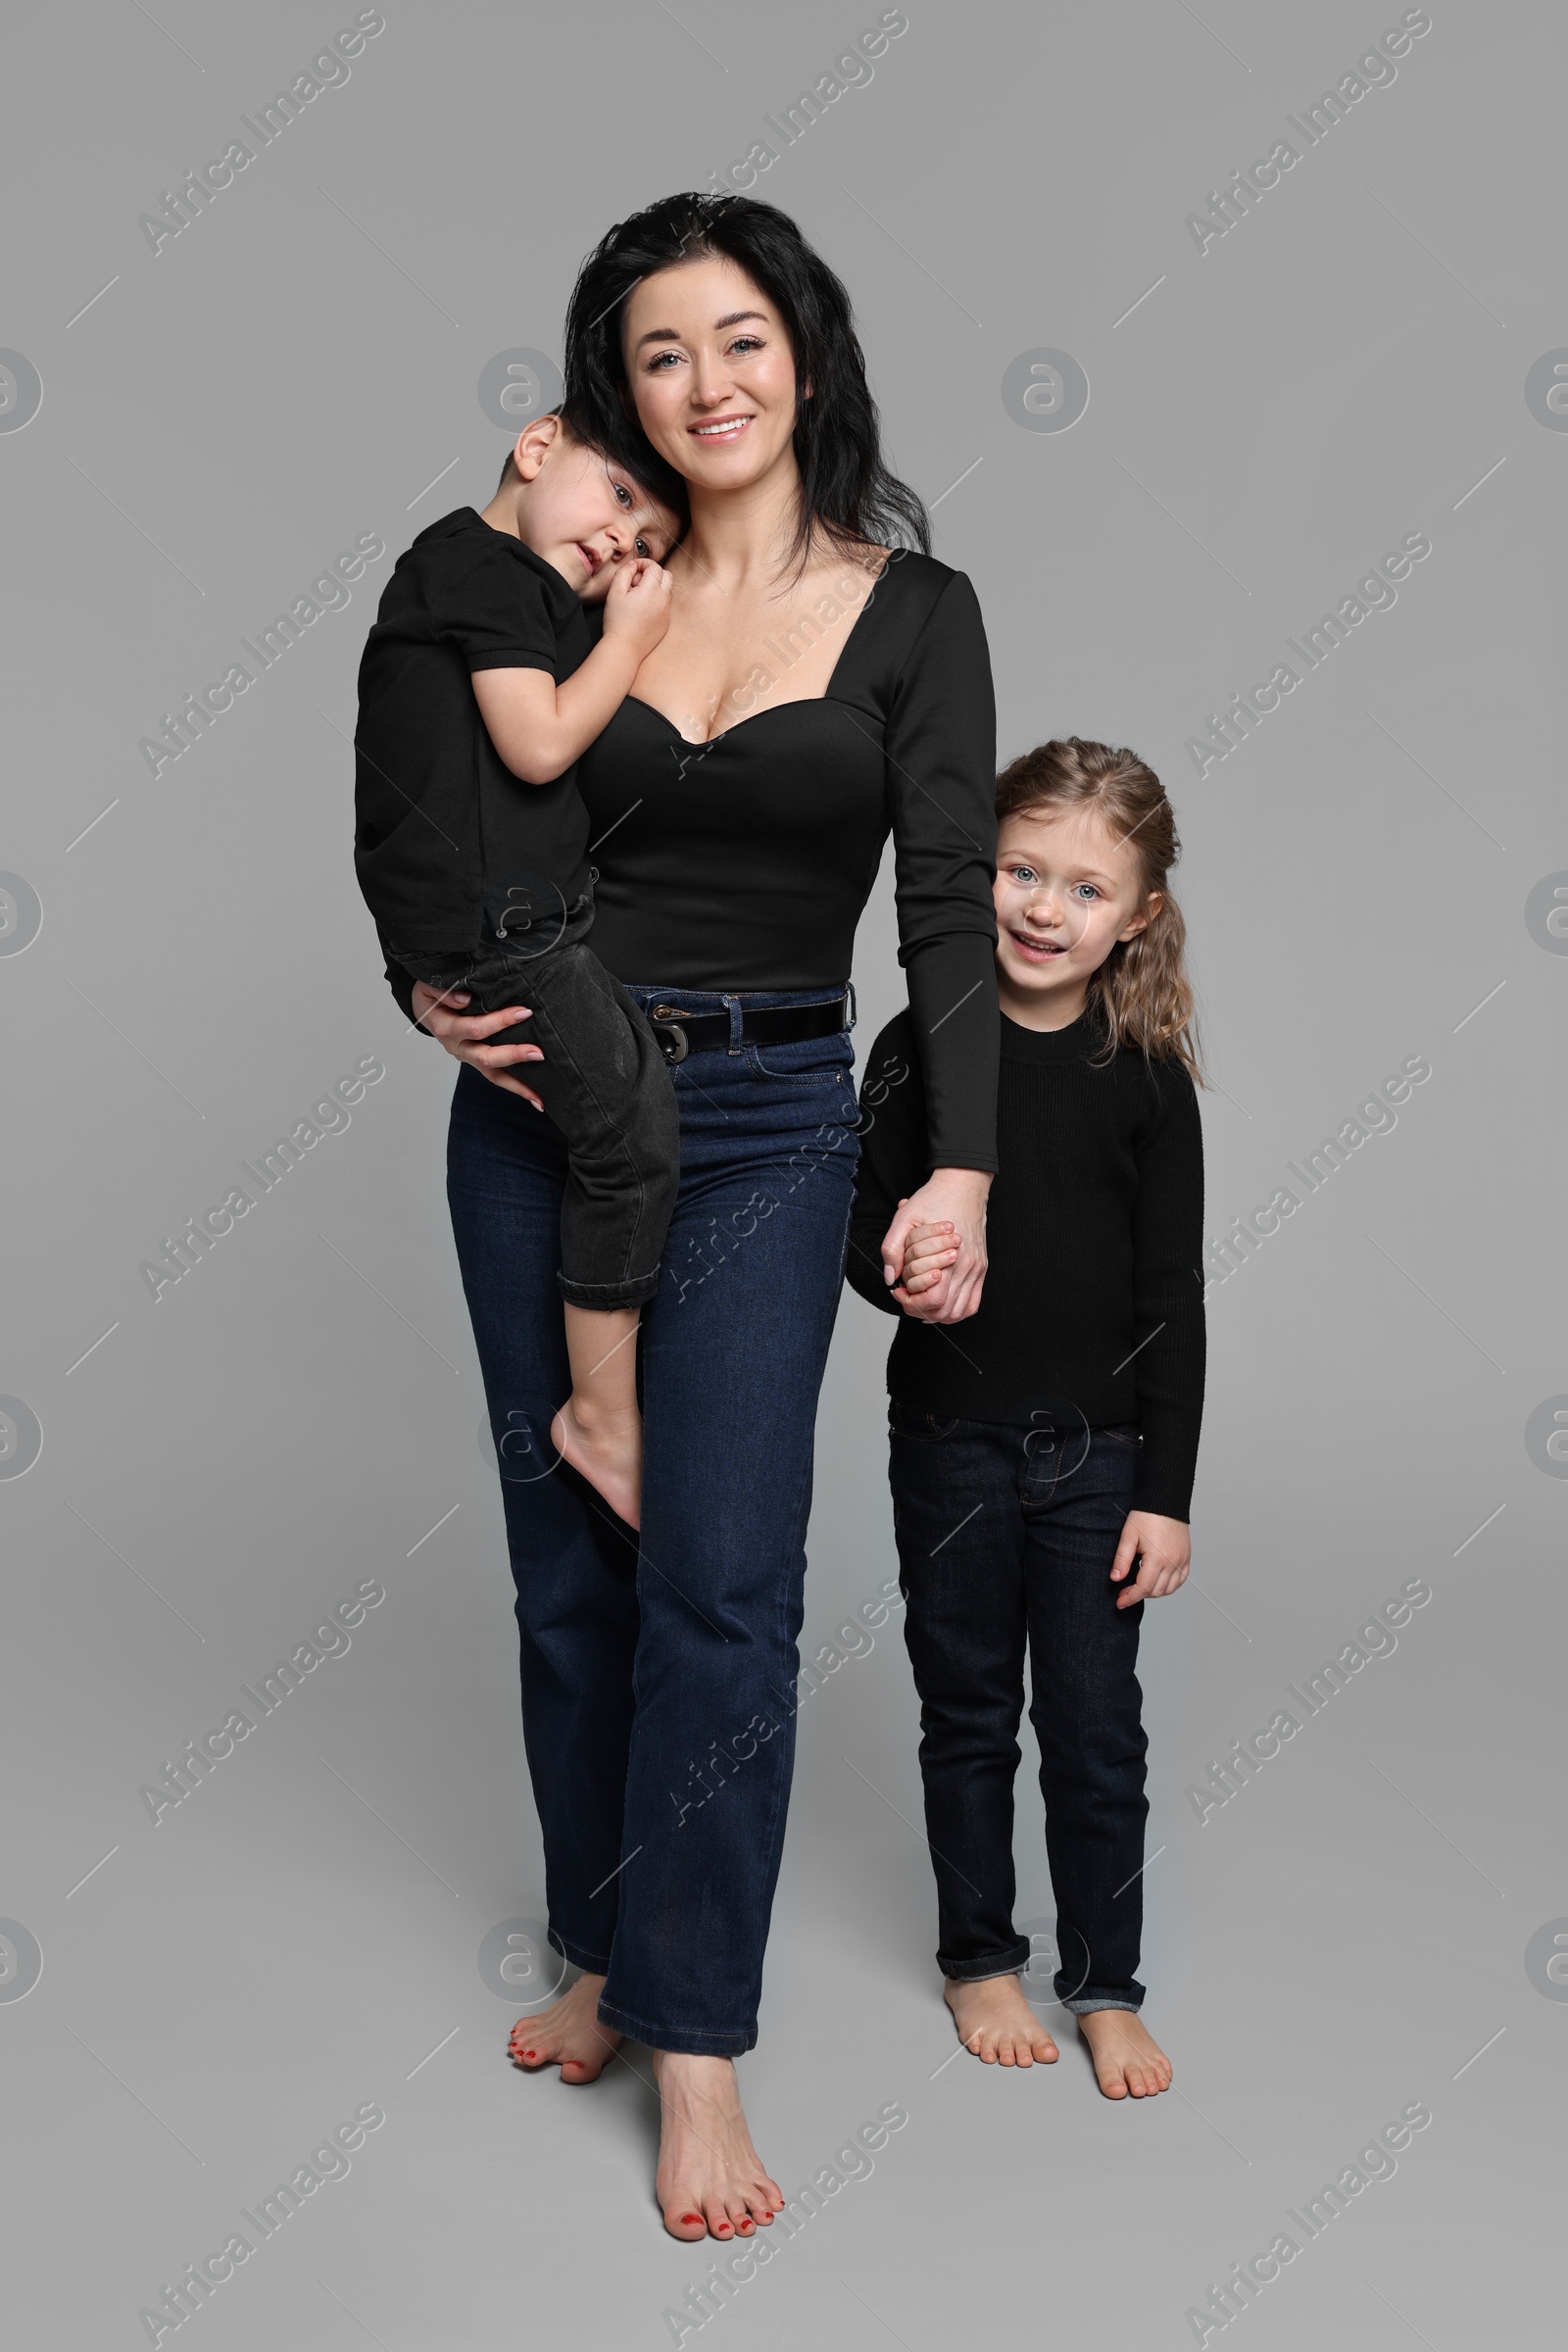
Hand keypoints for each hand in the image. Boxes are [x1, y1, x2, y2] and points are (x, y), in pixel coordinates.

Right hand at [410, 980, 545, 1109]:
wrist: (425, 1010)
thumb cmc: (431, 996)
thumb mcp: (428, 987)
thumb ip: (443, 992)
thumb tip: (465, 999)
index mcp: (446, 1028)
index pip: (475, 1028)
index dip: (500, 1021)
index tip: (524, 1012)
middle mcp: (457, 1048)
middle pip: (486, 1057)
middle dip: (514, 1055)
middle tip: (538, 1052)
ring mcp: (468, 1057)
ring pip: (493, 1075)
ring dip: (517, 1085)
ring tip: (540, 1096)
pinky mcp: (477, 1061)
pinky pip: (497, 1077)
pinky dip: (516, 1088)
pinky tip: (535, 1098)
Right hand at [601, 554, 672, 659]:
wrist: (625, 648)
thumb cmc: (617, 621)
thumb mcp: (615, 592)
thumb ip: (624, 573)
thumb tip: (633, 565)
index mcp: (652, 589)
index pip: (654, 566)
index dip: (642, 564)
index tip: (632, 570)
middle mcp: (663, 599)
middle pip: (666, 575)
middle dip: (652, 573)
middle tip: (636, 582)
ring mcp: (667, 612)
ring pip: (667, 590)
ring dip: (655, 586)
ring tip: (638, 597)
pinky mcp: (666, 622)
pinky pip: (665, 605)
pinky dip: (657, 601)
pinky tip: (642, 610)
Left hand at [881, 1168, 990, 1322]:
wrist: (963, 1186)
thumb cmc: (934, 1200)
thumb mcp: (905, 1218)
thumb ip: (893, 1248)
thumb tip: (890, 1278)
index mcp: (950, 1257)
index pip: (933, 1299)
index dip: (911, 1302)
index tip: (898, 1291)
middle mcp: (967, 1267)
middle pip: (944, 1311)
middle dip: (920, 1309)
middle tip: (905, 1297)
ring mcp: (976, 1270)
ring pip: (959, 1312)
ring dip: (937, 1314)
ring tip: (920, 1301)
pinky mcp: (980, 1269)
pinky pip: (972, 1303)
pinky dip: (956, 1310)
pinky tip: (940, 1302)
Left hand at [1109, 1511, 1190, 1608]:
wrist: (1165, 1501)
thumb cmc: (1146, 1516)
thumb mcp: (1128, 1536)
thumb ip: (1122, 1559)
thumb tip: (1115, 1579)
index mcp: (1157, 1558)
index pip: (1143, 1588)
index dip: (1130, 1597)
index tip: (1120, 1602)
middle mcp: (1172, 1562)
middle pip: (1156, 1591)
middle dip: (1139, 1595)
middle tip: (1125, 1591)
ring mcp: (1181, 1560)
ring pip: (1169, 1589)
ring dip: (1154, 1592)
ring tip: (1140, 1585)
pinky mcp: (1186, 1557)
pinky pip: (1180, 1580)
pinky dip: (1169, 1585)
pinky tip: (1157, 1581)